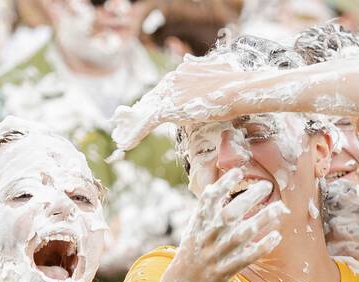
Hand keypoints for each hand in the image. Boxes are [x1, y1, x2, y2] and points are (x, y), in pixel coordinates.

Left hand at [112, 58, 250, 151]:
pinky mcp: (169, 109)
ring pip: (145, 110)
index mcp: (182, 72)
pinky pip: (147, 122)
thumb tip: (197, 61)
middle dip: (138, 112)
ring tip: (120, 136)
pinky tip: (125, 143)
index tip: (145, 111)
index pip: (164, 89)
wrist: (238, 89)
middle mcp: (172, 80)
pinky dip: (135, 133)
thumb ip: (205, 68)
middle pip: (151, 99)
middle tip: (124, 124)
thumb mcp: (219, 69)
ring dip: (132, 125)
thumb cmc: (235, 82)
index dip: (153, 102)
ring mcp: (169, 94)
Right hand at [162, 170, 285, 281]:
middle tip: (267, 186)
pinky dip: (262, 246)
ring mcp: (215, 255)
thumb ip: (208, 213)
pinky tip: (276, 236)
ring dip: (262, 219)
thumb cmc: (193, 254)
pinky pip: (247, 257)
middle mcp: (206, 237)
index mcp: (198, 224)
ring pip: (242, 234)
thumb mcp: (195, 231)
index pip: (209, 199)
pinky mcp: (224, 271)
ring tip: (280, 208)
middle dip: (249, 198)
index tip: (239, 171)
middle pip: (229, 213)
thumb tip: (216, 187)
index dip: (223, 184)